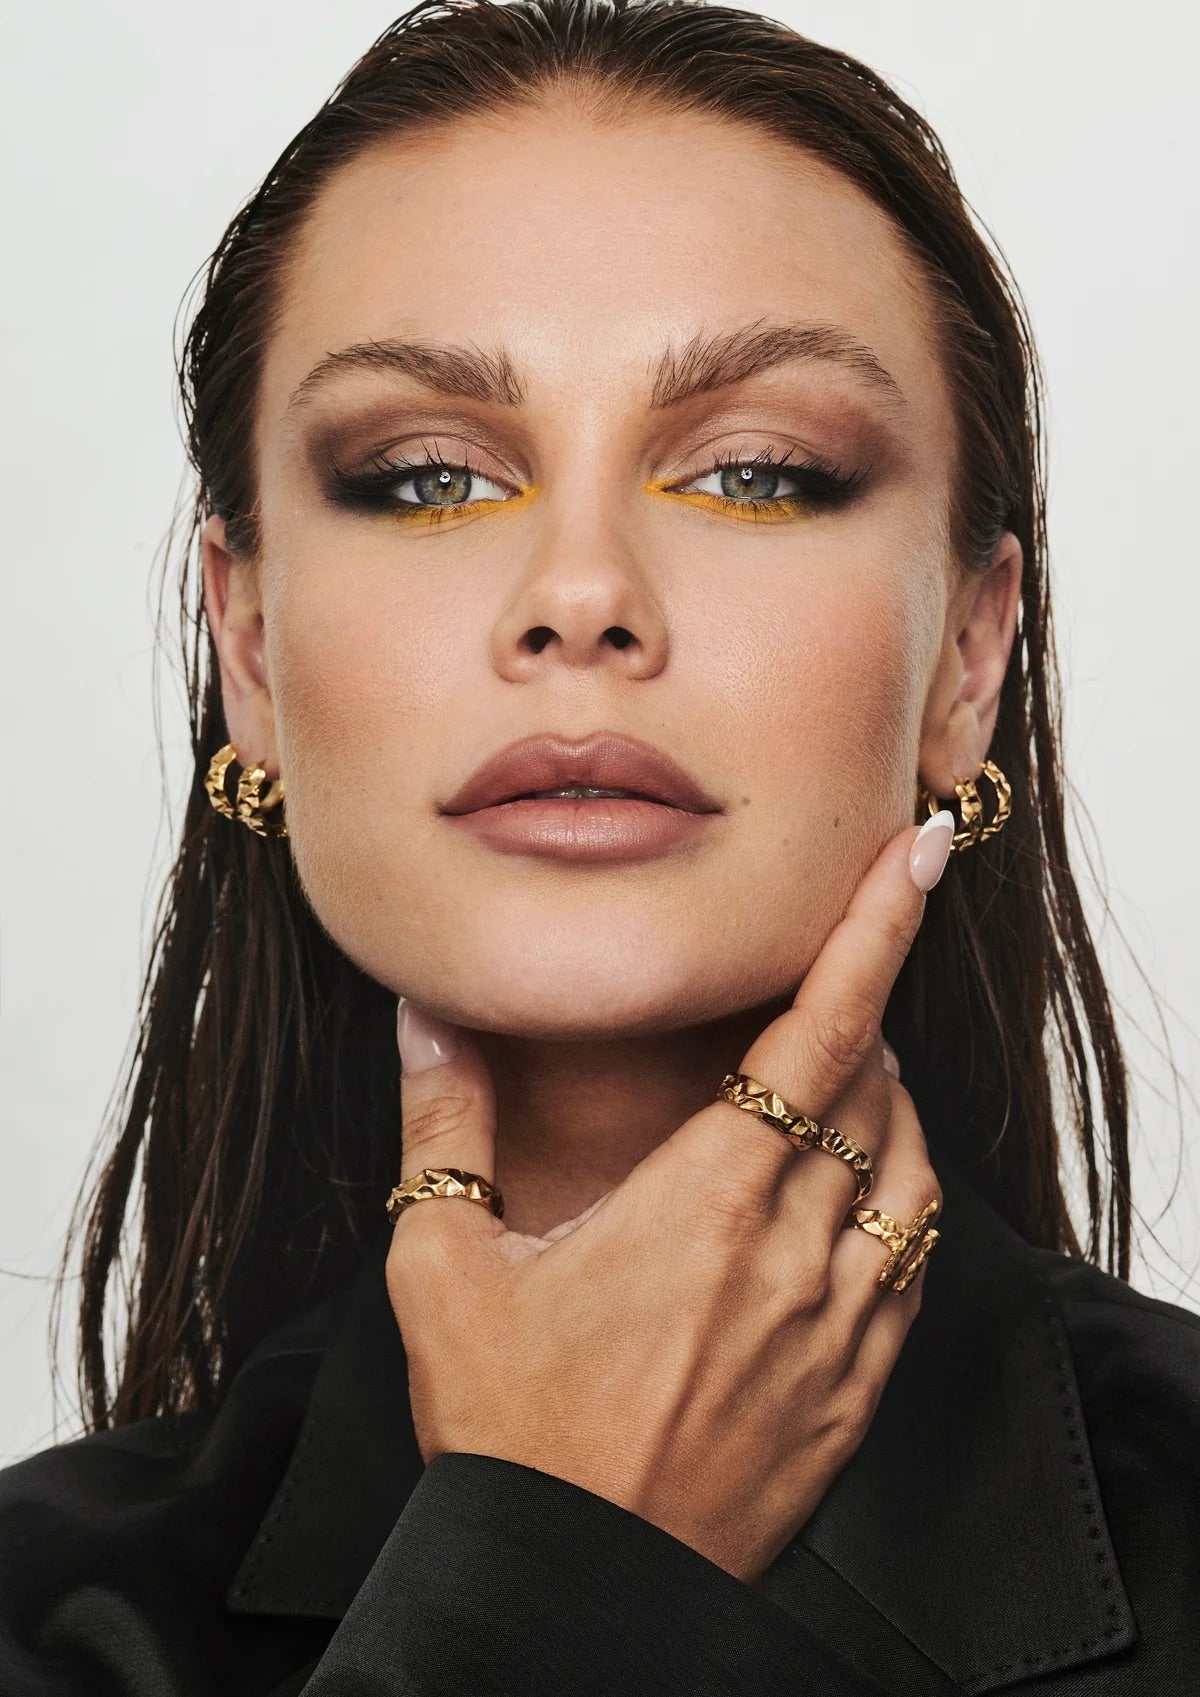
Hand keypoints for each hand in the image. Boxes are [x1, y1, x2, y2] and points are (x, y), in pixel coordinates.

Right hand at [385, 817, 951, 1584]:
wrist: (570, 1583)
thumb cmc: (509, 1429)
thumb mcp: (443, 1264)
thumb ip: (444, 1122)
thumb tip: (426, 1013)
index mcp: (704, 1201)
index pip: (819, 1034)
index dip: (872, 933)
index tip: (911, 857)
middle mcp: (792, 1250)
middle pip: (873, 1090)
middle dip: (860, 1018)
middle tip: (822, 987)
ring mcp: (836, 1326)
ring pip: (909, 1174)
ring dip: (888, 1108)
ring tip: (843, 1082)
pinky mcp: (854, 1393)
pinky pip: (912, 1268)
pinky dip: (899, 1206)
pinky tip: (857, 1203)